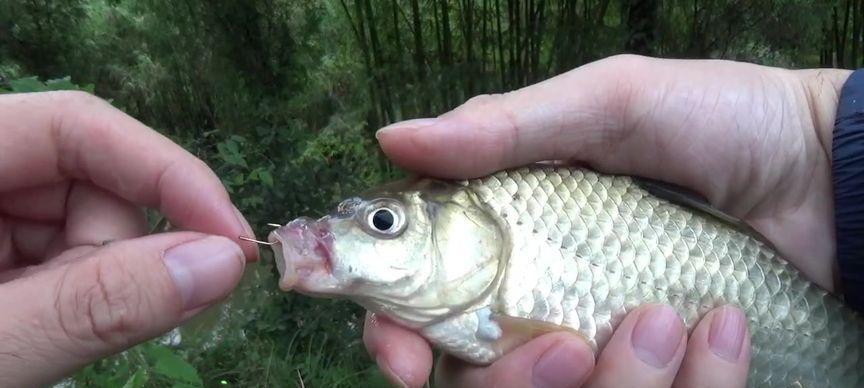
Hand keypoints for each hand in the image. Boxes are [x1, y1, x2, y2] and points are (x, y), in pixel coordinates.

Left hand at [0, 91, 257, 385]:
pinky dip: (78, 299)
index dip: (165, 173)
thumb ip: (96, 303)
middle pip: (88, 181)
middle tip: (108, 326)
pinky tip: (39, 333)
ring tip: (39, 341)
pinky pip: (66, 257)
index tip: (231, 240)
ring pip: (86, 226)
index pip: (77, 126)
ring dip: (96, 286)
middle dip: (120, 255)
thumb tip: (223, 263)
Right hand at [363, 55, 849, 386]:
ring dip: (616, 385)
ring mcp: (606, 345)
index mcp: (507, 236)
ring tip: (669, 320)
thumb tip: (392, 138)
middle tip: (568, 350)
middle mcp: (542, 301)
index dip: (398, 339)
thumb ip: (504, 126)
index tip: (409, 362)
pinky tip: (721, 328)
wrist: (828, 174)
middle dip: (509, 383)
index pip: (421, 305)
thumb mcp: (611, 103)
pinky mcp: (666, 376)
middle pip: (477, 380)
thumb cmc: (719, 121)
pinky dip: (690, 385)